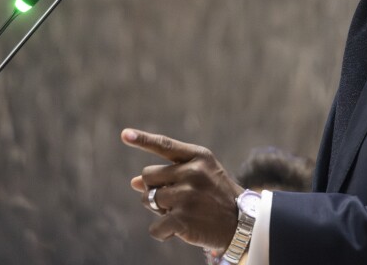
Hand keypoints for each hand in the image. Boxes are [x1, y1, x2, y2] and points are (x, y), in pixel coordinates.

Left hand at [122, 128, 243, 249]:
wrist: (241, 222)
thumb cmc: (215, 195)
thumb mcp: (200, 175)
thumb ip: (169, 174)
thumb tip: (133, 182)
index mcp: (198, 156)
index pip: (165, 145)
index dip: (143, 139)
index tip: (125, 134)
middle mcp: (192, 172)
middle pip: (148, 175)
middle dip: (154, 188)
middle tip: (174, 198)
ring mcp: (187, 195)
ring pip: (148, 200)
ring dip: (158, 209)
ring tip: (181, 212)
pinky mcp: (182, 218)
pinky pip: (155, 226)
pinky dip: (163, 232)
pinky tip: (180, 229)